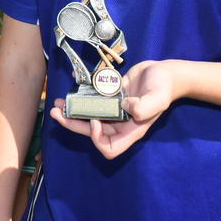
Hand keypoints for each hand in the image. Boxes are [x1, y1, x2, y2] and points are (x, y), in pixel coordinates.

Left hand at [49, 59, 178, 158]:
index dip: (97, 139)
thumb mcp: (158, 98)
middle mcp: (119, 124)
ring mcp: (113, 111)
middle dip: (72, 124)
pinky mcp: (109, 98)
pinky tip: (70, 89)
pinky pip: (91, 101)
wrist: (163, 72)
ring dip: (71, 111)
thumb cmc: (164, 87)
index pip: (110, 148)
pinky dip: (80, 97)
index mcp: (130, 130)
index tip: (95, 120)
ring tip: (57, 103)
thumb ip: (145, 106)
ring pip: (87, 117)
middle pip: (91, 132)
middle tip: (56, 113)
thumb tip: (125, 107)